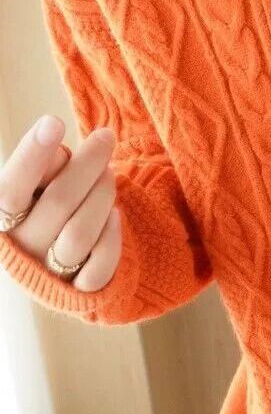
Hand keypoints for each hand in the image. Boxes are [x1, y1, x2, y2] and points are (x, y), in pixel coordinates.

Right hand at [0, 115, 121, 290]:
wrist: (60, 251)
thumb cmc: (46, 200)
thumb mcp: (39, 179)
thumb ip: (42, 167)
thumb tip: (56, 156)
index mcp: (3, 218)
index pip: (10, 189)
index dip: (31, 156)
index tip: (54, 122)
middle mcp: (21, 248)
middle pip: (57, 204)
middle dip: (87, 164)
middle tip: (105, 137)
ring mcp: (48, 273)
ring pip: (79, 236)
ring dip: (101, 197)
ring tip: (109, 173)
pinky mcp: (77, 292)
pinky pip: (97, 270)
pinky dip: (110, 238)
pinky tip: (115, 215)